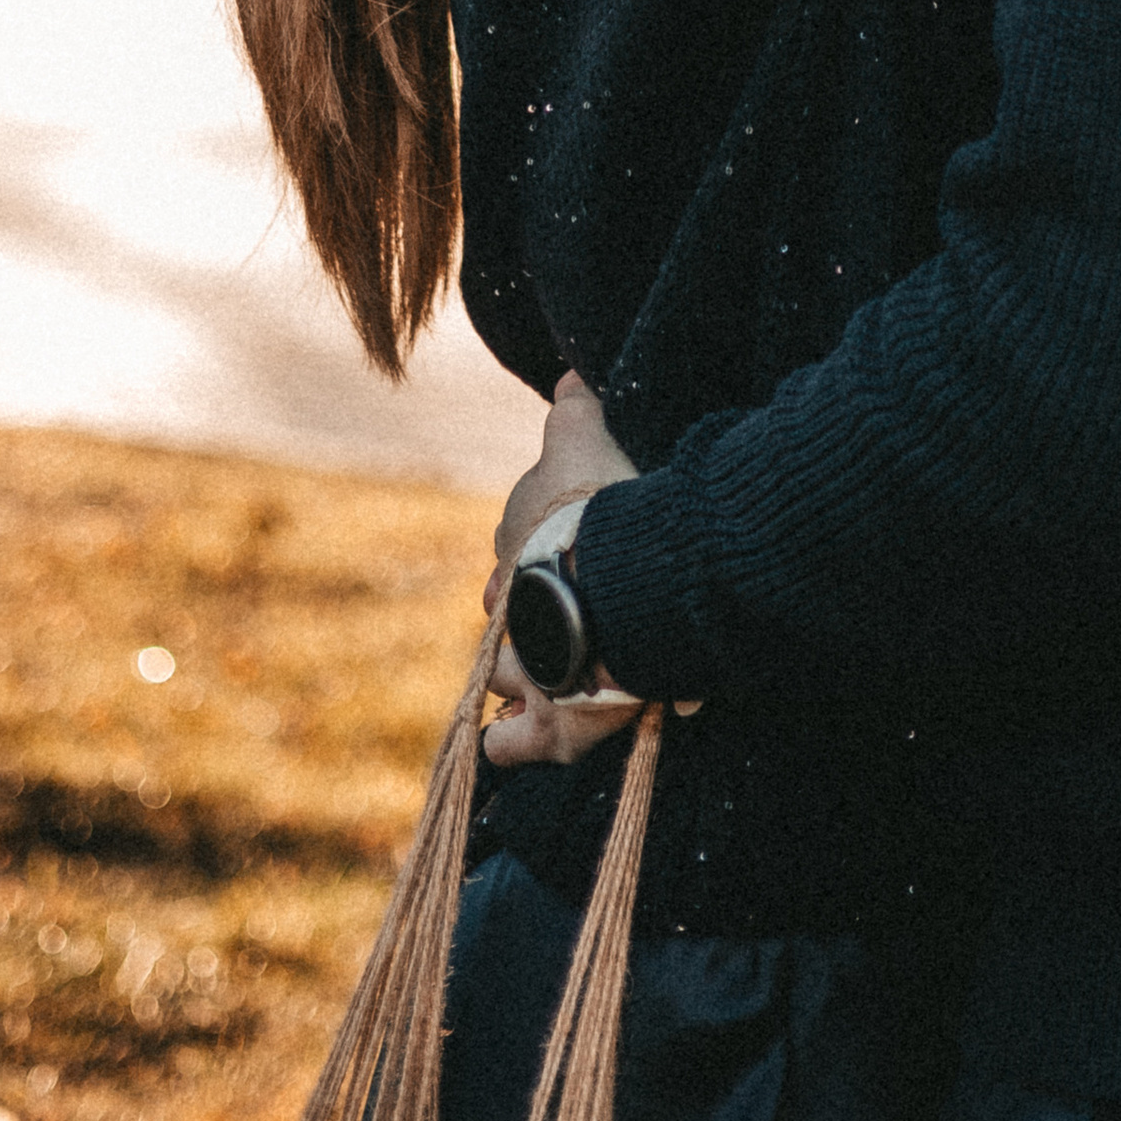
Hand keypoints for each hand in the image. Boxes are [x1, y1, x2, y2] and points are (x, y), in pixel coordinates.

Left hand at [480, 374, 668, 771]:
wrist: (620, 577)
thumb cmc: (604, 500)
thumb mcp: (586, 432)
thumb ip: (575, 403)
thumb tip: (567, 374)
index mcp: (516, 540)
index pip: (516, 547)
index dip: (542, 550)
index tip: (571, 550)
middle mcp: (508, 606)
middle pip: (505, 613)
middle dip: (525, 616)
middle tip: (567, 614)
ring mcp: (526, 669)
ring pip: (499, 675)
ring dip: (517, 676)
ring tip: (548, 676)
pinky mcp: (553, 725)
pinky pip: (514, 746)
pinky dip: (515, 746)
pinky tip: (517, 743)